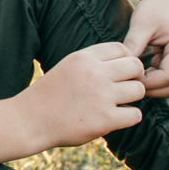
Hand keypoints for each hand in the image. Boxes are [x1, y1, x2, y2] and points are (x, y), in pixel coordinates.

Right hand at [21, 41, 146, 150]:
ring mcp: (101, 96)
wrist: (29, 120)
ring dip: (131, 98)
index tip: (118, 73)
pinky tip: (113, 118)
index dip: (125, 61)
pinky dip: (128, 117)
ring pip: (139, 90)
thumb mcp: (67, 67)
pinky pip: (135, 114)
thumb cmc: (49, 95)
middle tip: (122, 89)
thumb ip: (93, 62)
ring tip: (116, 104)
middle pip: (136, 66)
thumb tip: (126, 61)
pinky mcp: (105, 119)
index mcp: (84, 58)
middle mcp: (94, 73)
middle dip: (133, 77)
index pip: (122, 49)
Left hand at [122, 0, 168, 96]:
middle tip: (126, 81)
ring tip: (132, 75)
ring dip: (153, 85)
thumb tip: (121, 69)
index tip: (125, 78)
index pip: (168, 78)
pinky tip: (139, 70)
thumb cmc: (154, 6)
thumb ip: (133, 46)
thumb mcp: (141, 24)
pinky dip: (156, 80)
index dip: (146, 83)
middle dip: (150, 89)